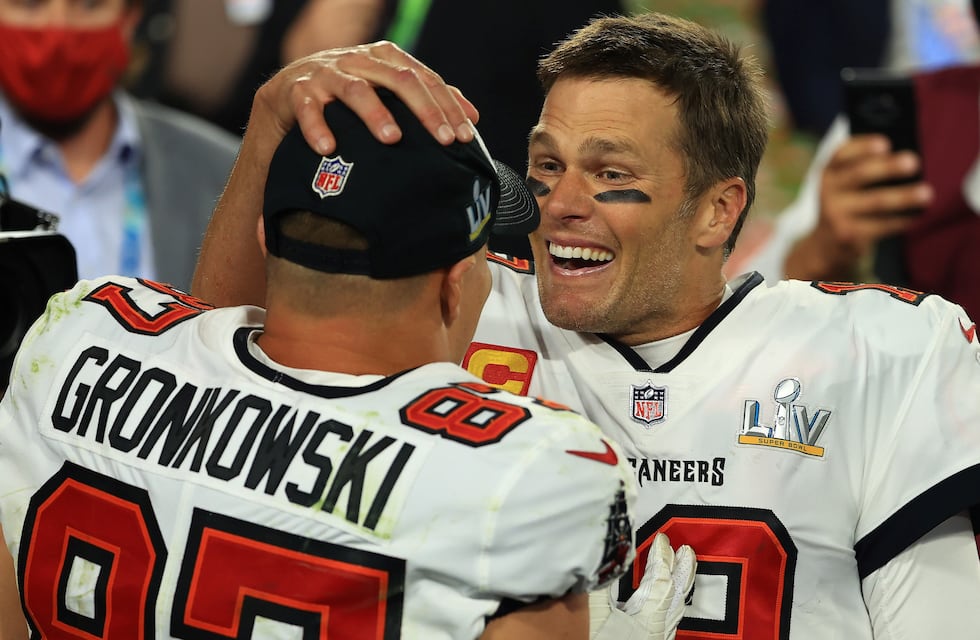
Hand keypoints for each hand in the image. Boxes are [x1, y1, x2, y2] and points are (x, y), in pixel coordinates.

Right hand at [248, 40, 479, 157]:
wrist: (287, 97)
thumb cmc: (347, 98)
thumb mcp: (387, 93)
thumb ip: (426, 99)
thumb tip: (472, 116)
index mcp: (385, 59)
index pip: (425, 79)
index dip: (447, 106)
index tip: (464, 135)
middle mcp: (358, 60)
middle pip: (399, 79)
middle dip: (425, 110)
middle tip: (442, 139)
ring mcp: (326, 74)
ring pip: (355, 89)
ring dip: (375, 113)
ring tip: (392, 138)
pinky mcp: (296, 90)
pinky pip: (308, 108)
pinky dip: (317, 128)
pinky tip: (329, 148)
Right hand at [590, 533, 696, 639]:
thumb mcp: (594, 611)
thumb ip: (600, 583)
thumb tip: (602, 557)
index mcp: (647, 616)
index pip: (660, 579)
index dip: (661, 556)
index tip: (662, 539)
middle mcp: (658, 628)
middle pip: (676, 593)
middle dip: (681, 568)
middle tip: (686, 550)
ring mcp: (658, 637)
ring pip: (676, 607)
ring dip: (680, 584)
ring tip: (682, 570)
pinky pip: (671, 619)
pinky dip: (673, 602)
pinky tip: (669, 601)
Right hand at [785, 134, 933, 280]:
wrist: (827, 244)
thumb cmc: (847, 203)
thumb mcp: (845, 183)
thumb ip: (864, 168)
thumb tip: (907, 161)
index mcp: (829, 171)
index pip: (842, 153)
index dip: (863, 147)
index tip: (886, 144)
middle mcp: (828, 190)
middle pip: (860, 174)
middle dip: (888, 167)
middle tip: (913, 162)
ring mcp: (835, 213)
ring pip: (876, 201)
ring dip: (904, 197)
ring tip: (927, 193)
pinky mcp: (847, 235)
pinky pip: (880, 225)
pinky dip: (901, 220)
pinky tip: (916, 216)